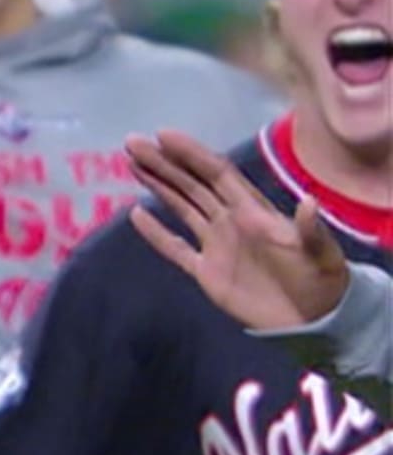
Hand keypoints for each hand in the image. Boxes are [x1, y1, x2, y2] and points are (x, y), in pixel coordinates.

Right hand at [127, 129, 351, 331]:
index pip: (217, 174)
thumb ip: (310, 230)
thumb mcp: (321, 254)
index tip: (163, 136)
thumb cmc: (320, 280)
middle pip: (192, 184)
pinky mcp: (207, 272)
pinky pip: (176, 248)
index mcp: (254, 211)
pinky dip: (156, 233)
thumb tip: (308, 202)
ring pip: (182, 207)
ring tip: (133, 163)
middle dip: (164, 163)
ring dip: (158, 185)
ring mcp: (217, 244)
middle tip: (133, 142)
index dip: (191, 154)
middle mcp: (231, 220)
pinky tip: (136, 215)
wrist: (313, 318)